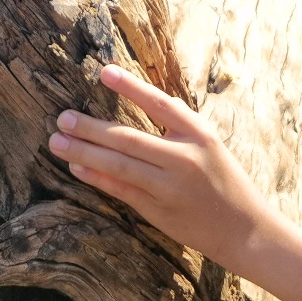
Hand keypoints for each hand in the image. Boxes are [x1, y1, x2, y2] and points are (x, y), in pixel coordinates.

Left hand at [48, 64, 273, 269]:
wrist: (244, 229)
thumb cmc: (224, 179)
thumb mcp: (210, 142)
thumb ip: (180, 123)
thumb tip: (150, 98)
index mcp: (199, 134)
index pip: (159, 104)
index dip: (131, 87)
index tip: (103, 71)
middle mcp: (183, 159)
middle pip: (128, 138)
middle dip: (91, 128)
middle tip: (62, 117)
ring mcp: (169, 187)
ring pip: (119, 166)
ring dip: (84, 153)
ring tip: (57, 142)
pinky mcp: (158, 211)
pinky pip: (121, 191)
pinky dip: (97, 178)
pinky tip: (77, 168)